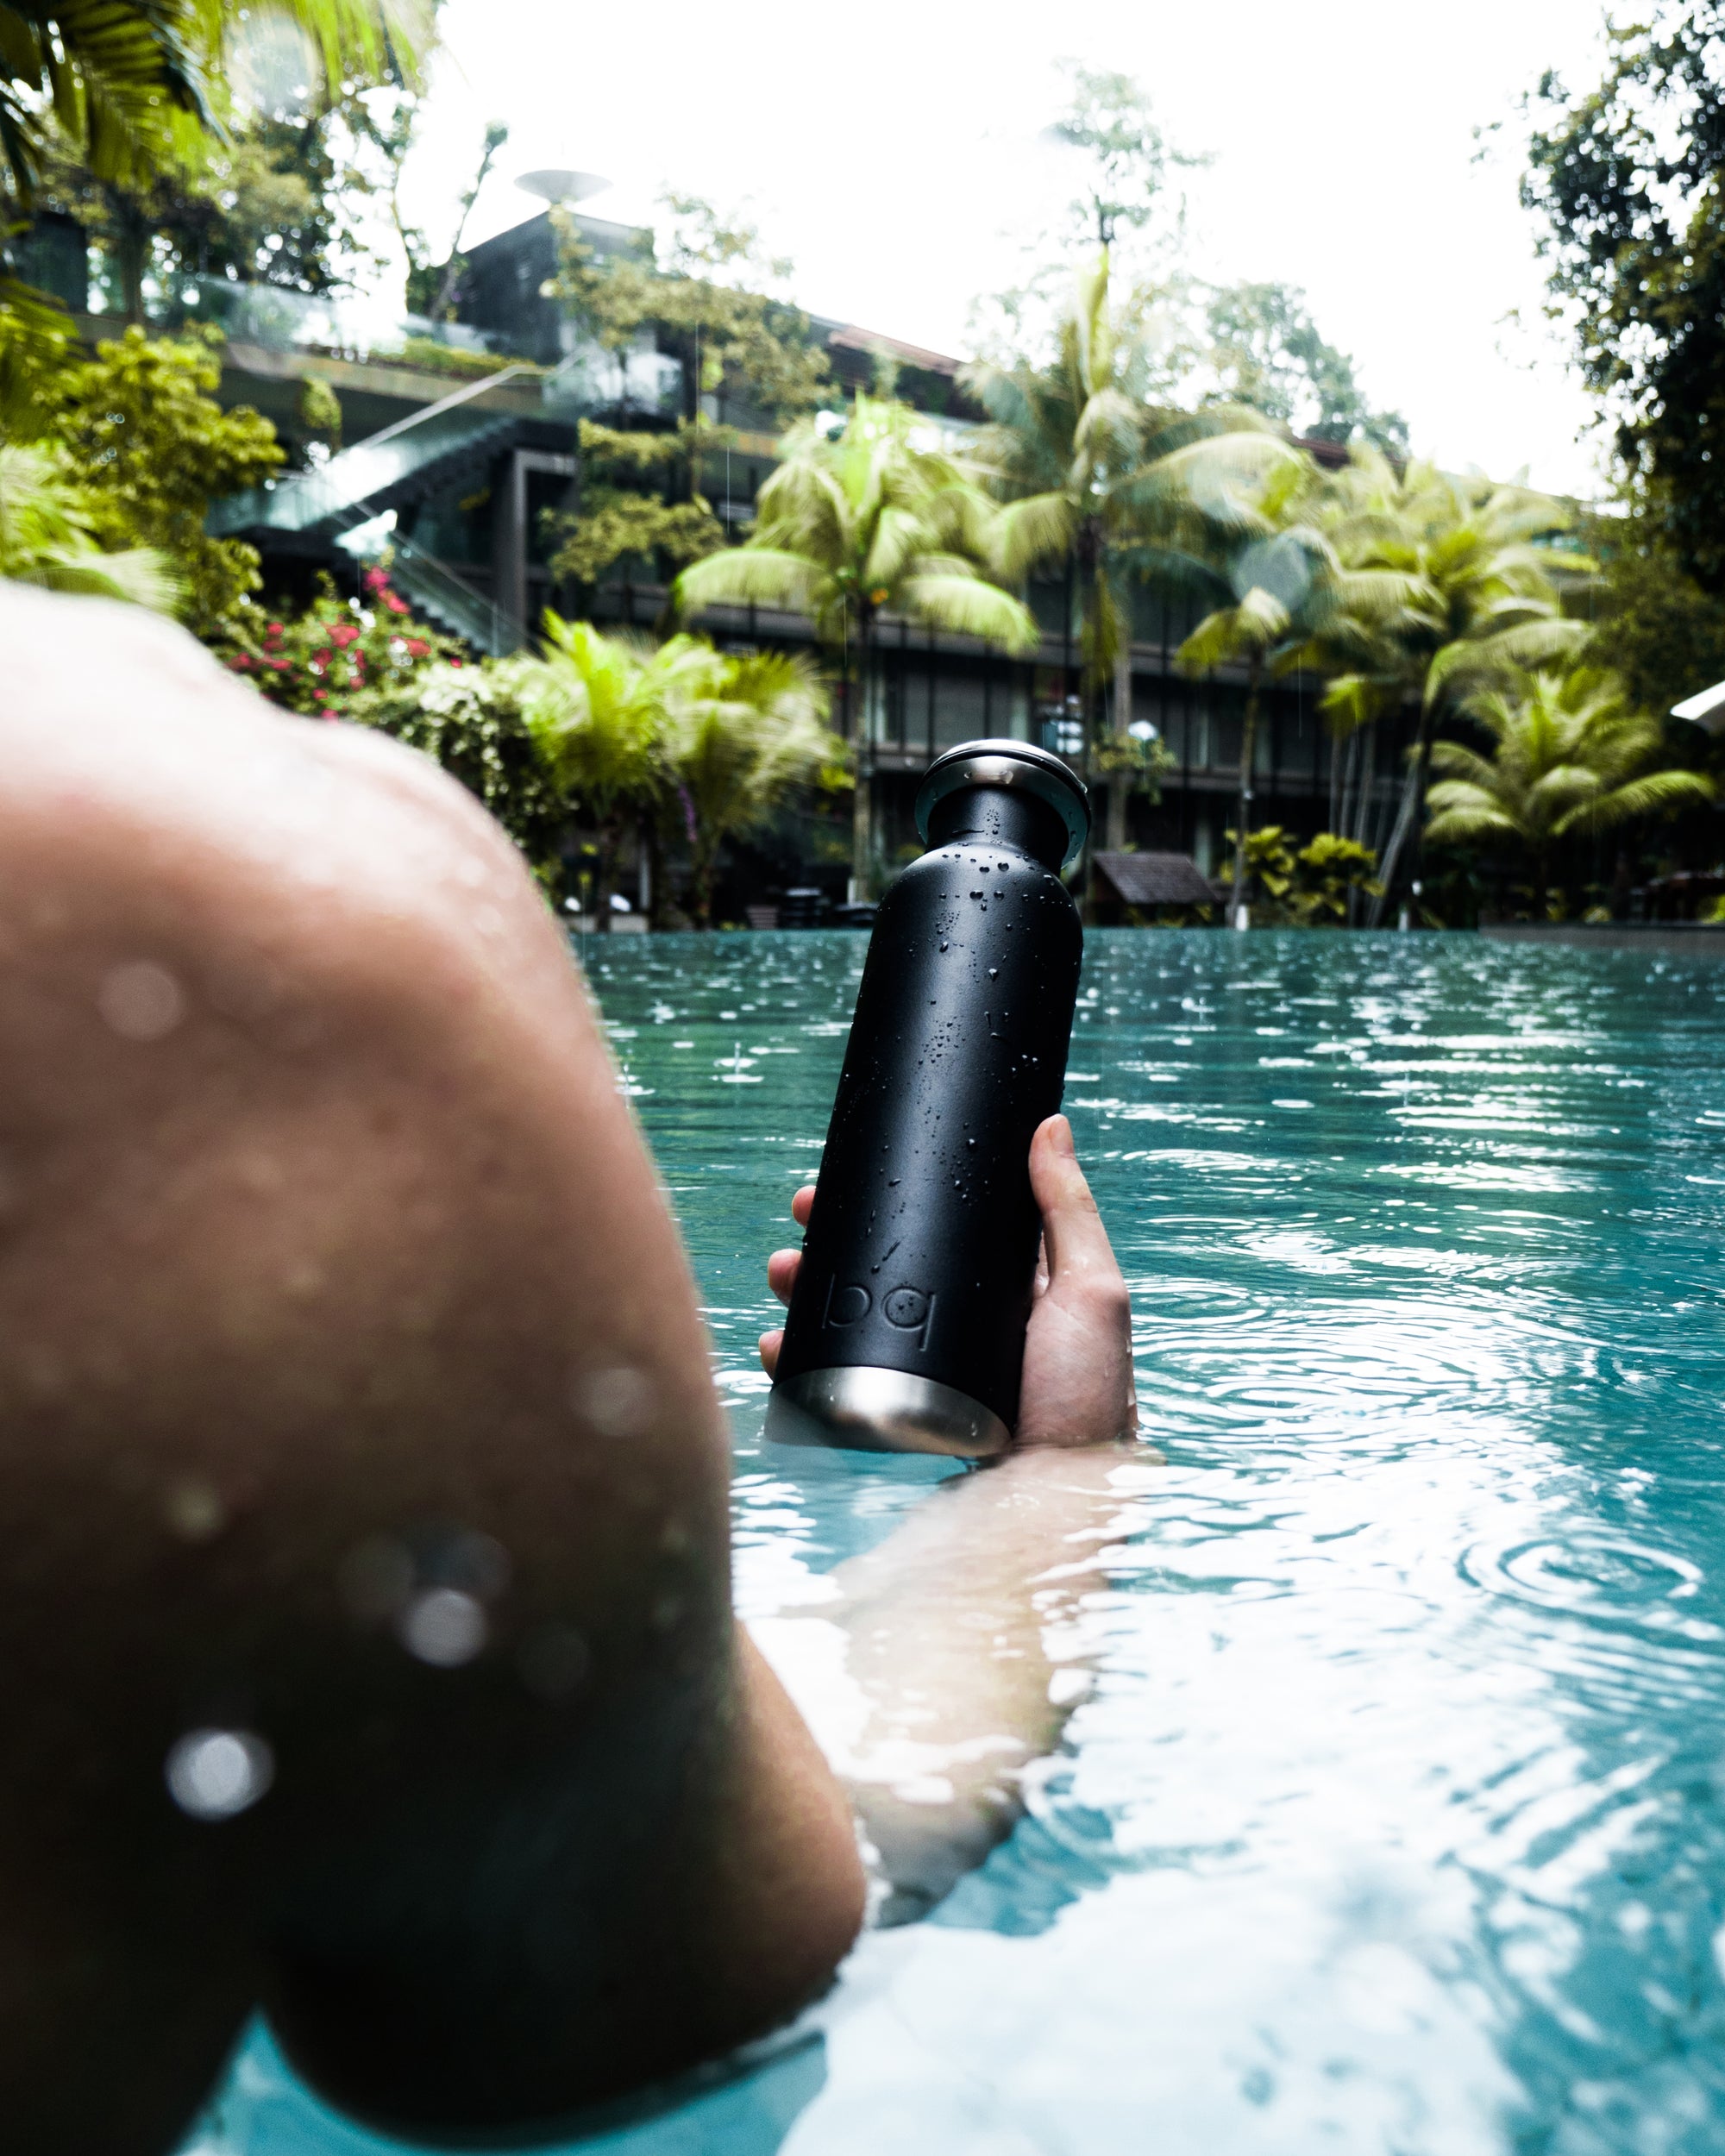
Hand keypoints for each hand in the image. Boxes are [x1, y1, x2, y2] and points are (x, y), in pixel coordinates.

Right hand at [758, 1113, 1136, 1448]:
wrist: (1056, 1506)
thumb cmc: (1089, 1404)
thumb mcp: (1093, 1295)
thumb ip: (1069, 1212)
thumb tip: (1050, 1125)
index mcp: (1009, 1294)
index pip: (939, 1231)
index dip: (888, 1203)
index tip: (841, 1183)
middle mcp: (965, 1332)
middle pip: (883, 1274)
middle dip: (830, 1248)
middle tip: (796, 1229)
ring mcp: (929, 1380)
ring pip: (852, 1324)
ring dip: (807, 1297)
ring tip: (781, 1279)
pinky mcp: (899, 1425)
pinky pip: (837, 1385)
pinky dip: (801, 1364)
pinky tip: (780, 1350)